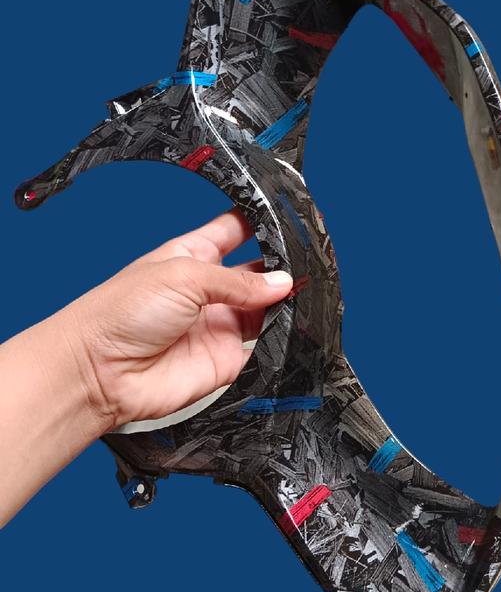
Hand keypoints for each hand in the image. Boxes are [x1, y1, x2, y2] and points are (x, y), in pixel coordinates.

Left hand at [58, 208, 291, 429]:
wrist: (99, 373)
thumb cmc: (121, 314)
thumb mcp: (183, 276)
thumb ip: (236, 281)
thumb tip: (281, 283)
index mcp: (193, 256)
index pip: (235, 231)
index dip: (261, 223)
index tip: (291, 218)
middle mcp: (209, 289)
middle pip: (257, 271)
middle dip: (282, 266)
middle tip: (309, 261)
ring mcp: (219, 324)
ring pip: (266, 308)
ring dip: (285, 302)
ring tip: (307, 291)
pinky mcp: (226, 358)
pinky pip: (263, 347)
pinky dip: (281, 339)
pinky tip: (293, 326)